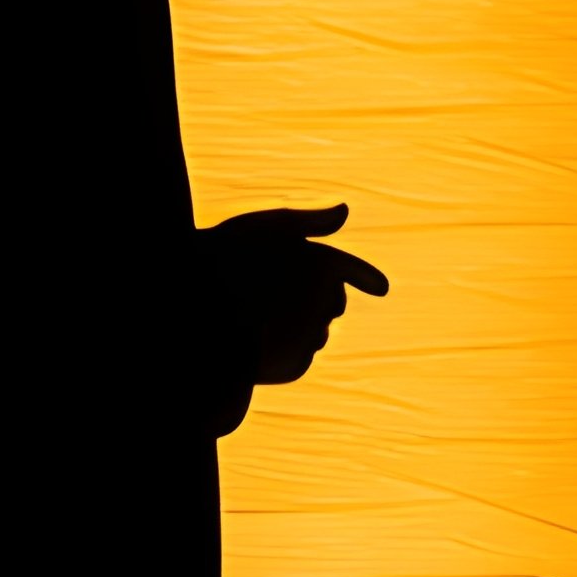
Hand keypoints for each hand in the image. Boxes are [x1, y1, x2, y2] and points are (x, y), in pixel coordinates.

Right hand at [205, 204, 388, 384]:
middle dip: (317, 298)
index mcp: (323, 263)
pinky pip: (296, 354)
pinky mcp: (296, 365)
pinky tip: (252, 336)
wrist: (195, 311)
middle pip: (333, 302)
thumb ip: (311, 221)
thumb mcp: (267, 227)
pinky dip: (281, 347)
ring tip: (254, 311)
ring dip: (296, 323)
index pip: (352, 269)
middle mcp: (326, 301)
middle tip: (275, 290)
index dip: (366, 277)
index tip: (381, 288)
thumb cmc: (226, 258)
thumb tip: (345, 211)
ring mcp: (312, 335)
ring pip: (314, 330)